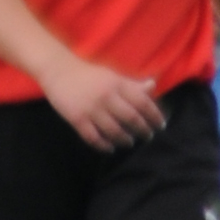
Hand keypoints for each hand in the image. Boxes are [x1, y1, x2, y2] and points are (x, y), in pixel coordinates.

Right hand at [41, 51, 162, 152]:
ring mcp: (91, 109)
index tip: (160, 125)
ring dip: (125, 140)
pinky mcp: (77, 119)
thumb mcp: (112, 76)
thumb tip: (153, 86)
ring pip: (114, 130)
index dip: (154, 116)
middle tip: (147, 137)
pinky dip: (104, 146)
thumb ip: (132, 84)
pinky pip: (93, 137)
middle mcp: (106, 96)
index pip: (143, 102)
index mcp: (117, 84)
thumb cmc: (88, 75)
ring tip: (129, 142)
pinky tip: (110, 148)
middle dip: (143, 130)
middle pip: (131, 118)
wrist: (58, 71)